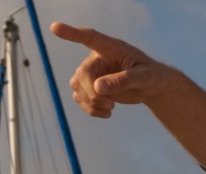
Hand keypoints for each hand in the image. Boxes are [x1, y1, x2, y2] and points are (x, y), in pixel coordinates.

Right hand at [51, 23, 180, 117]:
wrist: (150, 87)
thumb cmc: (150, 76)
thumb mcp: (143, 77)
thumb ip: (123, 80)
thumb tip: (98, 87)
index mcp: (111, 48)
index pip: (89, 37)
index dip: (71, 33)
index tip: (54, 27)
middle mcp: (97, 58)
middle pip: (82, 74)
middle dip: (92, 94)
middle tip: (111, 104)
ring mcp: (92, 73)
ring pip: (77, 87)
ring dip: (91, 103)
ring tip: (111, 108)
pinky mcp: (90, 87)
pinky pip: (79, 98)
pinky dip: (90, 109)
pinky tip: (107, 113)